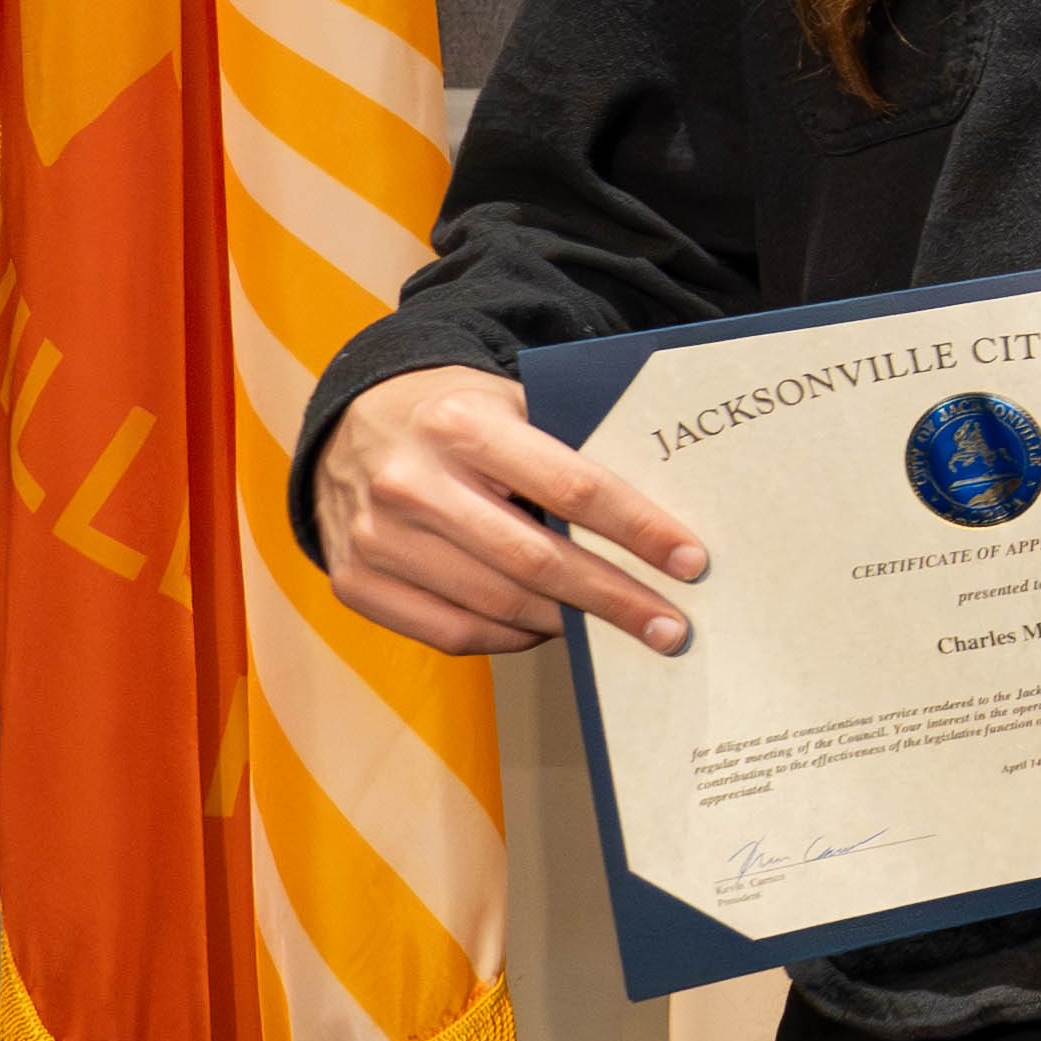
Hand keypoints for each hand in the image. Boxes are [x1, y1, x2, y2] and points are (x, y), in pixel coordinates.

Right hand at [315, 365, 702, 658]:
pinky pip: (453, 632)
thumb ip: (567, 448)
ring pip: (498, 604)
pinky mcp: (357, 583)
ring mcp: (375, 539)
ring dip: (571, 623)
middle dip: (616, 598)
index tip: (690, 561)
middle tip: (671, 626)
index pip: (571, 486)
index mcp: (461, 425)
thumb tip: (654, 522)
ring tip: (621, 629)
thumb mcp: (508, 402)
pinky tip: (549, 628)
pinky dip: (512, 637)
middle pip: (537, 561)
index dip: (637, 529)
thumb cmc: (456, 416)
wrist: (351, 425)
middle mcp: (411, 484)